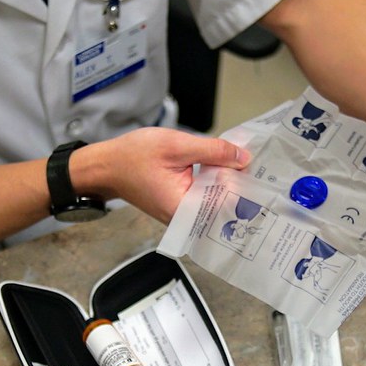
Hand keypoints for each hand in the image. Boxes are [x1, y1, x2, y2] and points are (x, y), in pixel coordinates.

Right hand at [75, 127, 251, 222]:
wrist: (106, 165)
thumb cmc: (132, 157)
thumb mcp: (177, 146)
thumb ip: (213, 152)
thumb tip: (243, 157)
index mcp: (184, 209)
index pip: (227, 205)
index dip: (245, 187)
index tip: (260, 171)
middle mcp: (185, 219)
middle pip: (224, 204)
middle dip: (239, 182)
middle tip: (255, 161)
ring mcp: (183, 214)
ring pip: (216, 199)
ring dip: (227, 180)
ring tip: (242, 160)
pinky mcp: (181, 206)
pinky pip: (205, 196)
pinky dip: (213, 181)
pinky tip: (222, 165)